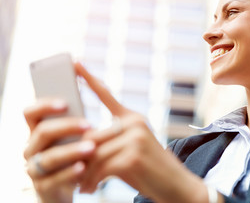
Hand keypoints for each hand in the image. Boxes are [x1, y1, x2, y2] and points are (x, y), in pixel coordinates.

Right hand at [23, 99, 94, 202]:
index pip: (31, 113)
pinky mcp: (43, 187)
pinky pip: (54, 179)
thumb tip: (95, 95)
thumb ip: (78, 121)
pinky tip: (83, 167)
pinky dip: (69, 172)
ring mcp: (34, 168)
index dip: (44, 106)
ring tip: (92, 147)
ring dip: (71, 151)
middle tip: (89, 125)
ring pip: (50, 156)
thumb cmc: (75, 152)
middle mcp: (32, 148)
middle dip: (67, 127)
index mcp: (37, 131)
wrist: (70, 185)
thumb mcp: (75, 136)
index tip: (65, 103)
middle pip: (43, 132)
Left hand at [75, 62, 208, 202]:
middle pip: (91, 136)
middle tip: (71, 174)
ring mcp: (134, 137)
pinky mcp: (133, 155)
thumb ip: (110, 143)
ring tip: (80, 186)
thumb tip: (80, 147)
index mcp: (132, 118)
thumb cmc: (149, 169)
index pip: (107, 95)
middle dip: (78, 158)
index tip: (74, 62)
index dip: (88, 78)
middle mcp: (134, 123)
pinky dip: (91, 181)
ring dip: (83, 174)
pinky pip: (100, 167)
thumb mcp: (130, 150)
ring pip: (93, 153)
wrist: (176, 186)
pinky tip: (89, 190)